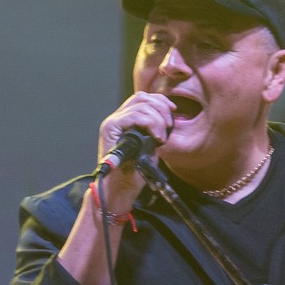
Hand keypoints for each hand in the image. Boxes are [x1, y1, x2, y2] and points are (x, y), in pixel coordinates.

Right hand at [95, 91, 177, 209]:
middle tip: (169, 126)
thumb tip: (168, 116)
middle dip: (161, 108)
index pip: (143, 98)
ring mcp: (113, 121)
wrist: (122, 186)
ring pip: (140, 105)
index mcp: (126, 120)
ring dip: (157, 120)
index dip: (160, 100)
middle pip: (142, 97)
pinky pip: (134, 116)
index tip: (173, 109)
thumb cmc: (136, 170)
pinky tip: (156, 138)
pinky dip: (150, 124)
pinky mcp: (110, 127)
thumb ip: (155, 129)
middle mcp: (117, 117)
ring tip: (161, 137)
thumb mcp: (151, 145)